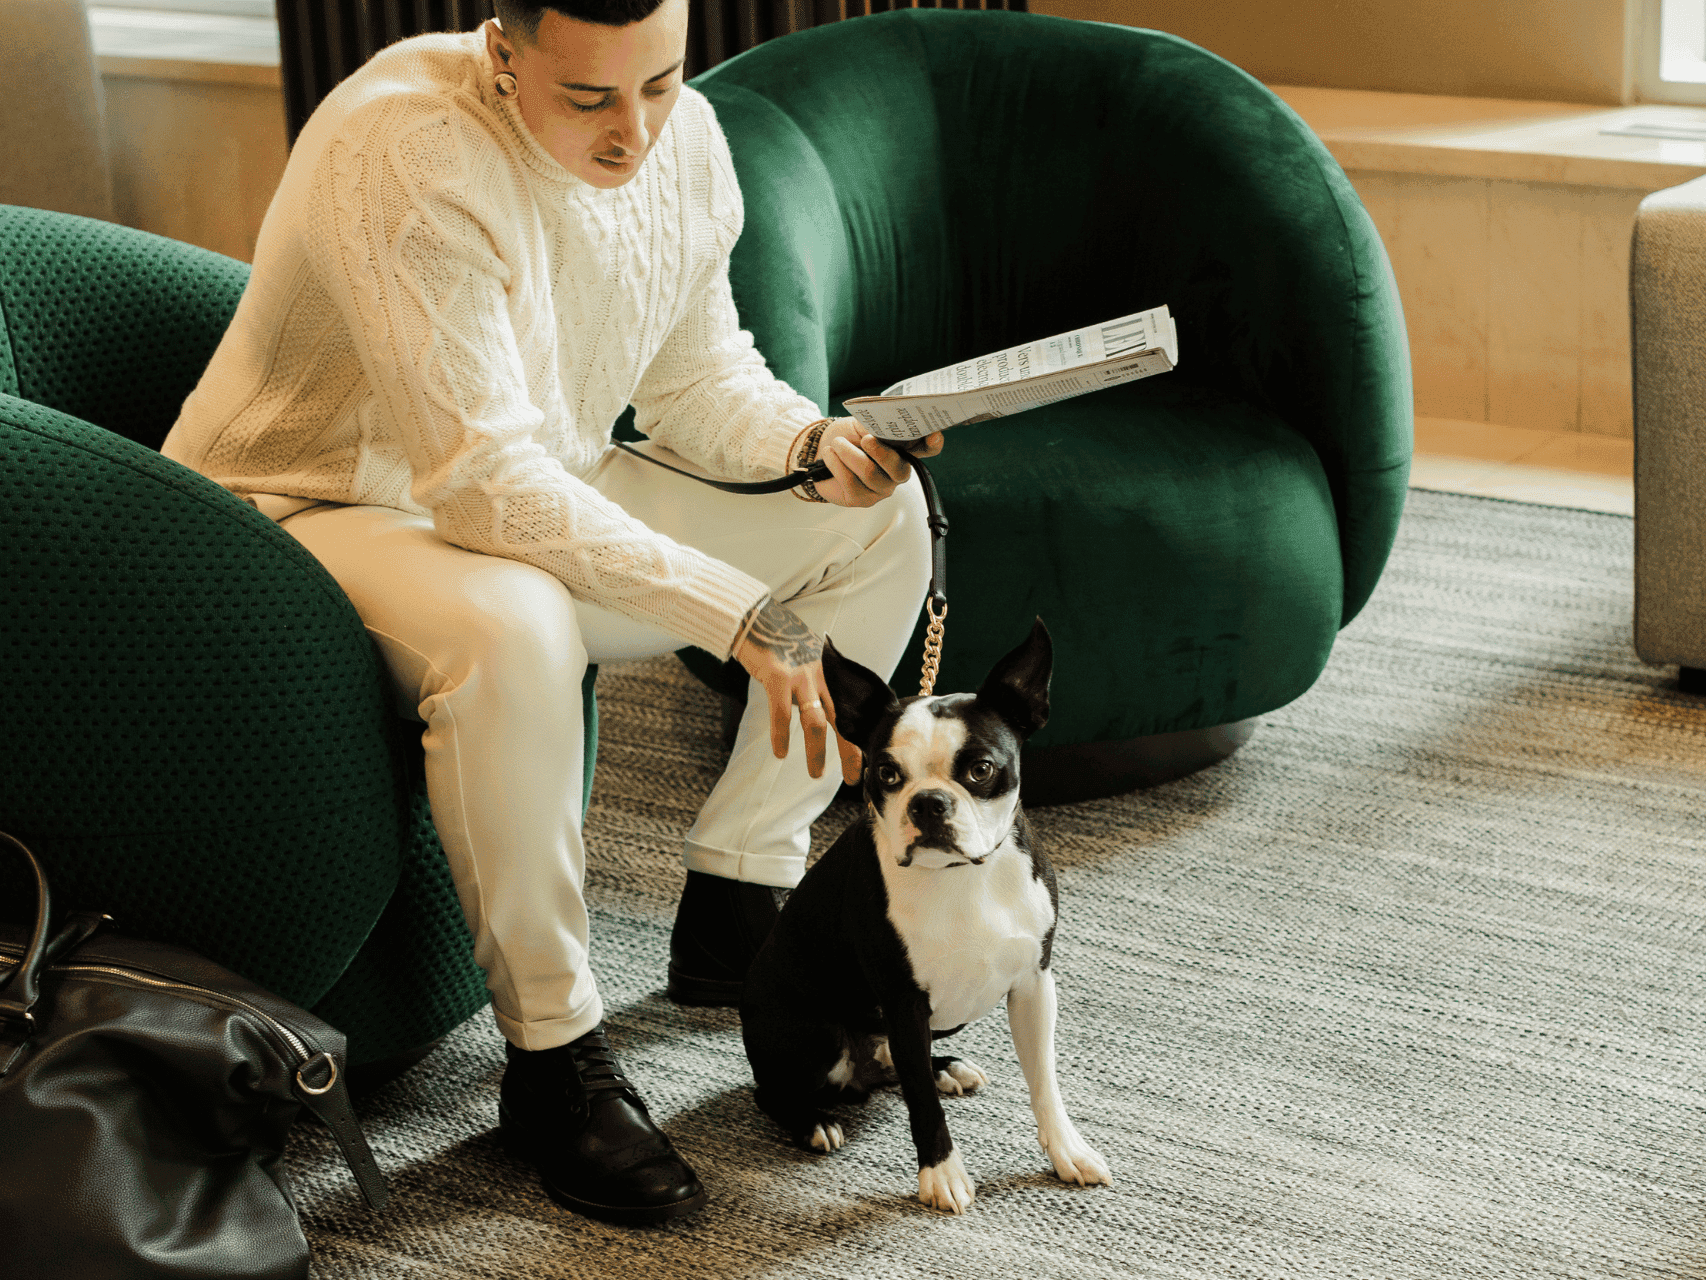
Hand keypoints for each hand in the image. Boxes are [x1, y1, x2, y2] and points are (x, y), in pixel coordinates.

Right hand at [734, 598, 862, 783]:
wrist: (756, 618)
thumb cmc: (782, 643)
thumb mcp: (812, 659)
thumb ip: (822, 682)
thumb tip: (829, 710)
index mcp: (832, 673)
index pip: (852, 711)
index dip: (859, 738)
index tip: (863, 763)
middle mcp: (823, 675)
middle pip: (843, 720)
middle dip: (850, 751)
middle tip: (851, 777)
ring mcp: (802, 676)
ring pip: (816, 722)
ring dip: (817, 752)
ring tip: (816, 774)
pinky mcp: (778, 676)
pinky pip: (782, 713)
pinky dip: (782, 736)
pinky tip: (781, 754)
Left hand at [803, 419, 944, 507]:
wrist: (820, 451)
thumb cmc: (846, 437)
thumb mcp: (862, 423)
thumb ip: (876, 423)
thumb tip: (882, 420)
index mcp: (903, 450)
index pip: (927, 449)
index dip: (933, 444)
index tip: (933, 435)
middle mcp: (897, 472)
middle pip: (898, 468)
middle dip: (880, 452)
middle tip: (865, 439)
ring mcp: (881, 488)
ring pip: (870, 473)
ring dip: (849, 454)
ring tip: (837, 444)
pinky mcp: (862, 499)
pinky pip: (851, 482)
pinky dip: (837, 465)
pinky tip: (830, 455)